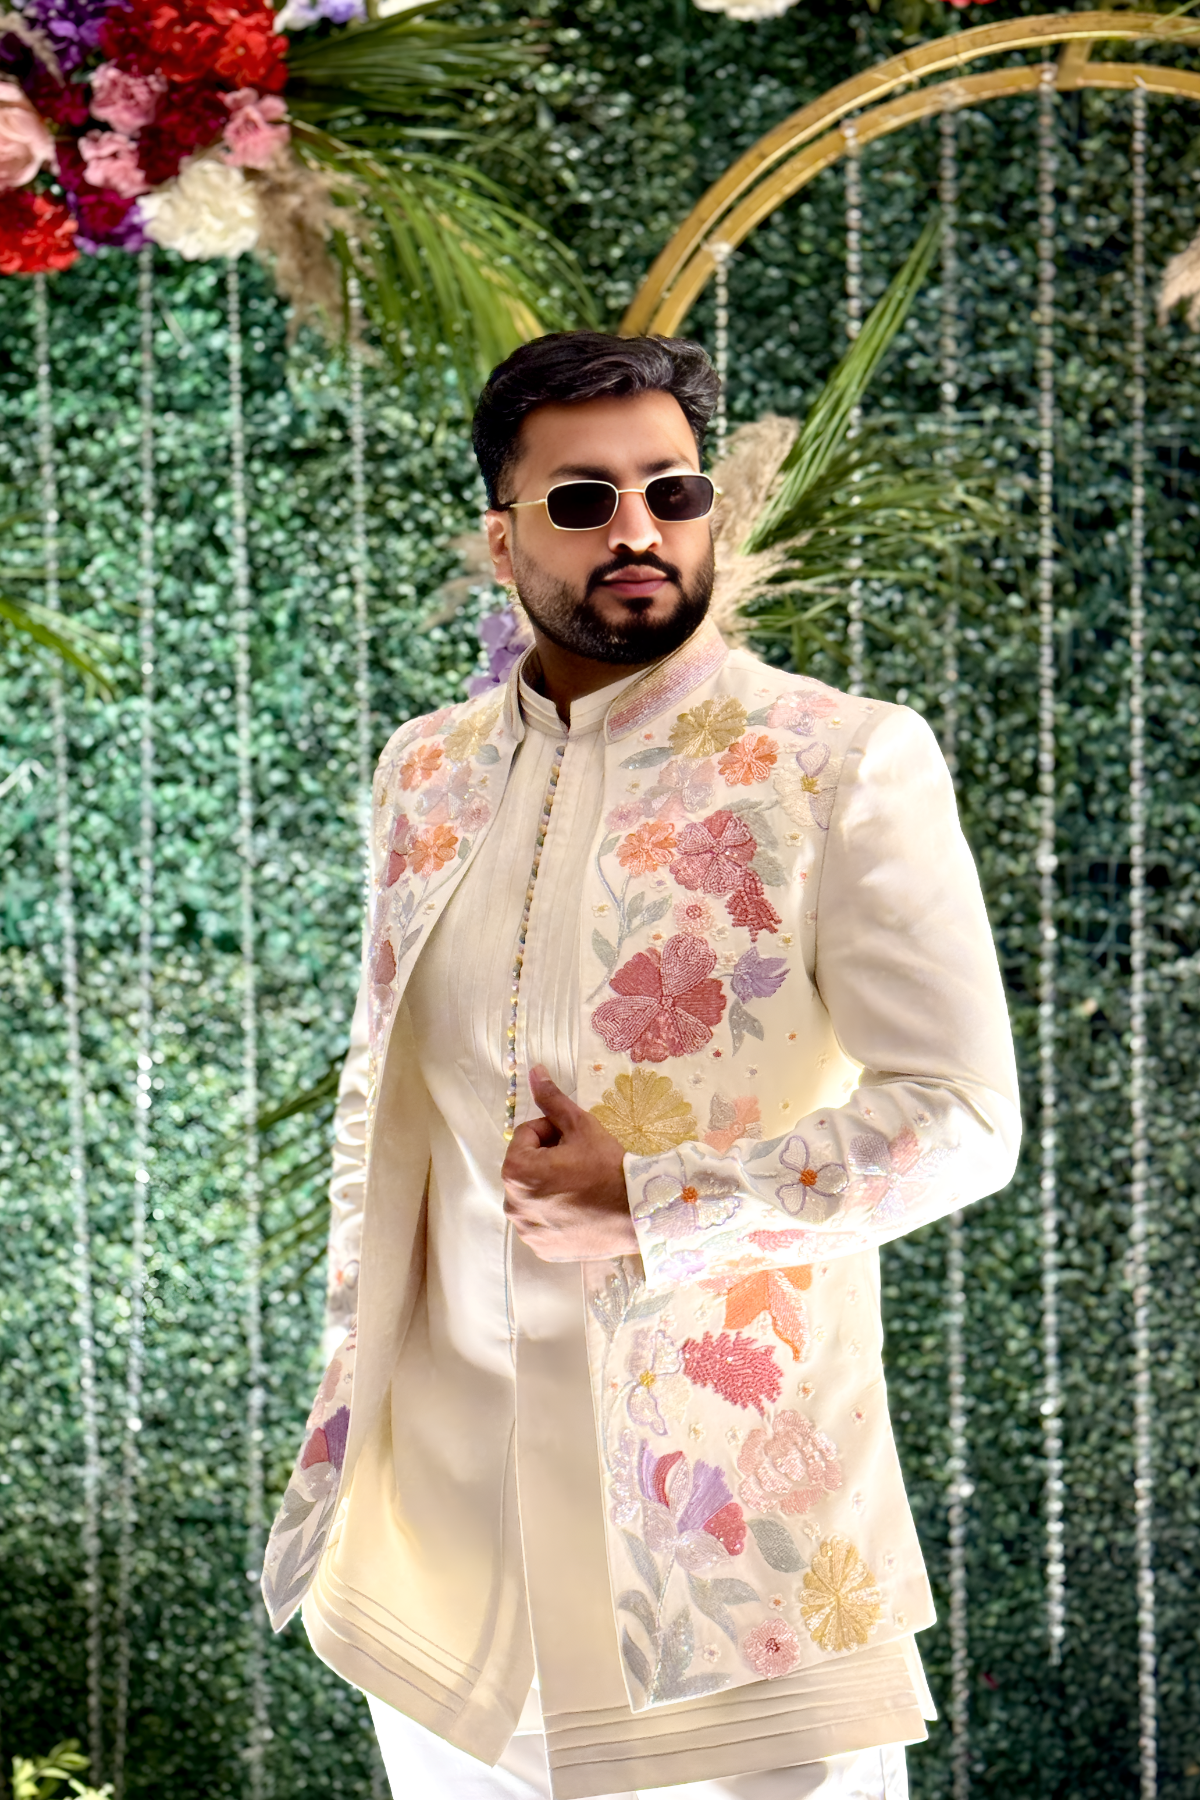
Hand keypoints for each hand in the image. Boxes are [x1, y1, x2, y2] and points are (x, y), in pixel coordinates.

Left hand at [501, 1065, 637, 1261]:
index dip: (553, 1132)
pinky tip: (581, 1209)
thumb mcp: (581, 1126)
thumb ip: (552, 1100)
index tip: (577, 1142)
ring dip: (550, 1186)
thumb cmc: (609, 1166)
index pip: (527, 1136)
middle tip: (582, 1163)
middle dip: (549, 1160)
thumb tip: (533, 1070)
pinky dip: (556, 1214)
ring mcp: (528, 1231)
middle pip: (527, 1167)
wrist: (641, 1213)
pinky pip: (543, 1223)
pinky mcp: (543, 1249)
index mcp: (516, 1170)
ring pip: (534, 1195)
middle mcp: (513, 1204)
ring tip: (583, 1186)